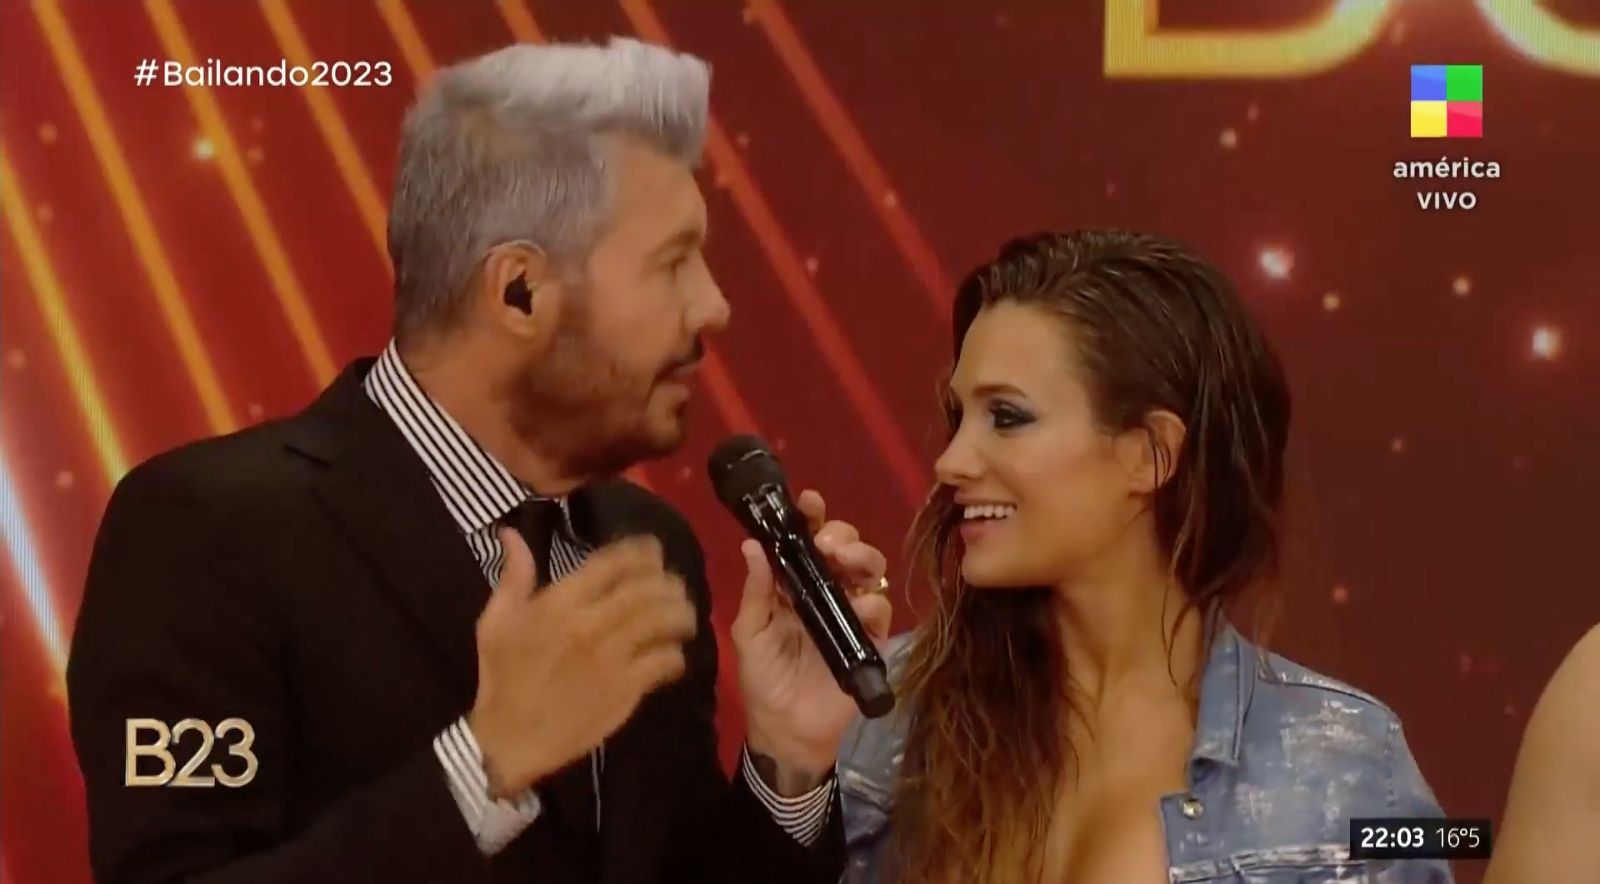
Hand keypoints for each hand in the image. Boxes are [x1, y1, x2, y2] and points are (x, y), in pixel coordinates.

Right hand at [468, 529, 695, 796]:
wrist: (509, 740)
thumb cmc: (503, 678)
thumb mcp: (496, 622)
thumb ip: (513, 576)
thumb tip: (512, 533)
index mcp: (560, 604)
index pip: (613, 563)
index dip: (641, 551)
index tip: (653, 551)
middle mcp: (590, 625)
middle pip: (646, 588)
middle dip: (667, 580)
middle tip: (674, 584)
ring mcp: (612, 658)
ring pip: (662, 621)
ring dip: (680, 613)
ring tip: (685, 614)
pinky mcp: (626, 690)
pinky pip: (665, 662)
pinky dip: (676, 654)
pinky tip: (675, 653)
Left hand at [732, 490, 891, 790]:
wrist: (787, 729)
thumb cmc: (764, 678)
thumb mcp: (750, 633)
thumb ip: (756, 591)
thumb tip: (751, 545)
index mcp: (793, 584)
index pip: (805, 542)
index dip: (810, 518)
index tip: (808, 502)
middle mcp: (825, 591)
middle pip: (845, 547)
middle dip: (841, 535)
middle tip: (827, 543)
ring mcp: (851, 612)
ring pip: (869, 570)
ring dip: (862, 556)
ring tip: (845, 561)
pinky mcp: (871, 637)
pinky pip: (880, 608)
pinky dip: (872, 602)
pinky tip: (859, 606)